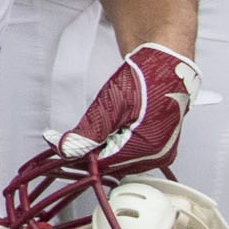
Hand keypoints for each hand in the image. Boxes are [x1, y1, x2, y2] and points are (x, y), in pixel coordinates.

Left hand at [53, 41, 192, 172]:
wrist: (166, 62)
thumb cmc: (146, 79)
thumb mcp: (109, 106)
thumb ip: (86, 134)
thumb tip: (64, 150)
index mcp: (149, 150)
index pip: (104, 165)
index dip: (79, 155)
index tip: (62, 144)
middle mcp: (158, 155)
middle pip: (112, 164)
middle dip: (93, 149)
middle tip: (81, 129)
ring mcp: (161, 150)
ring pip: (119, 158)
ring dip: (104, 145)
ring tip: (105, 120)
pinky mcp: (159, 142)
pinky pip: (131, 151)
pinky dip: (115, 141)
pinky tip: (113, 126)